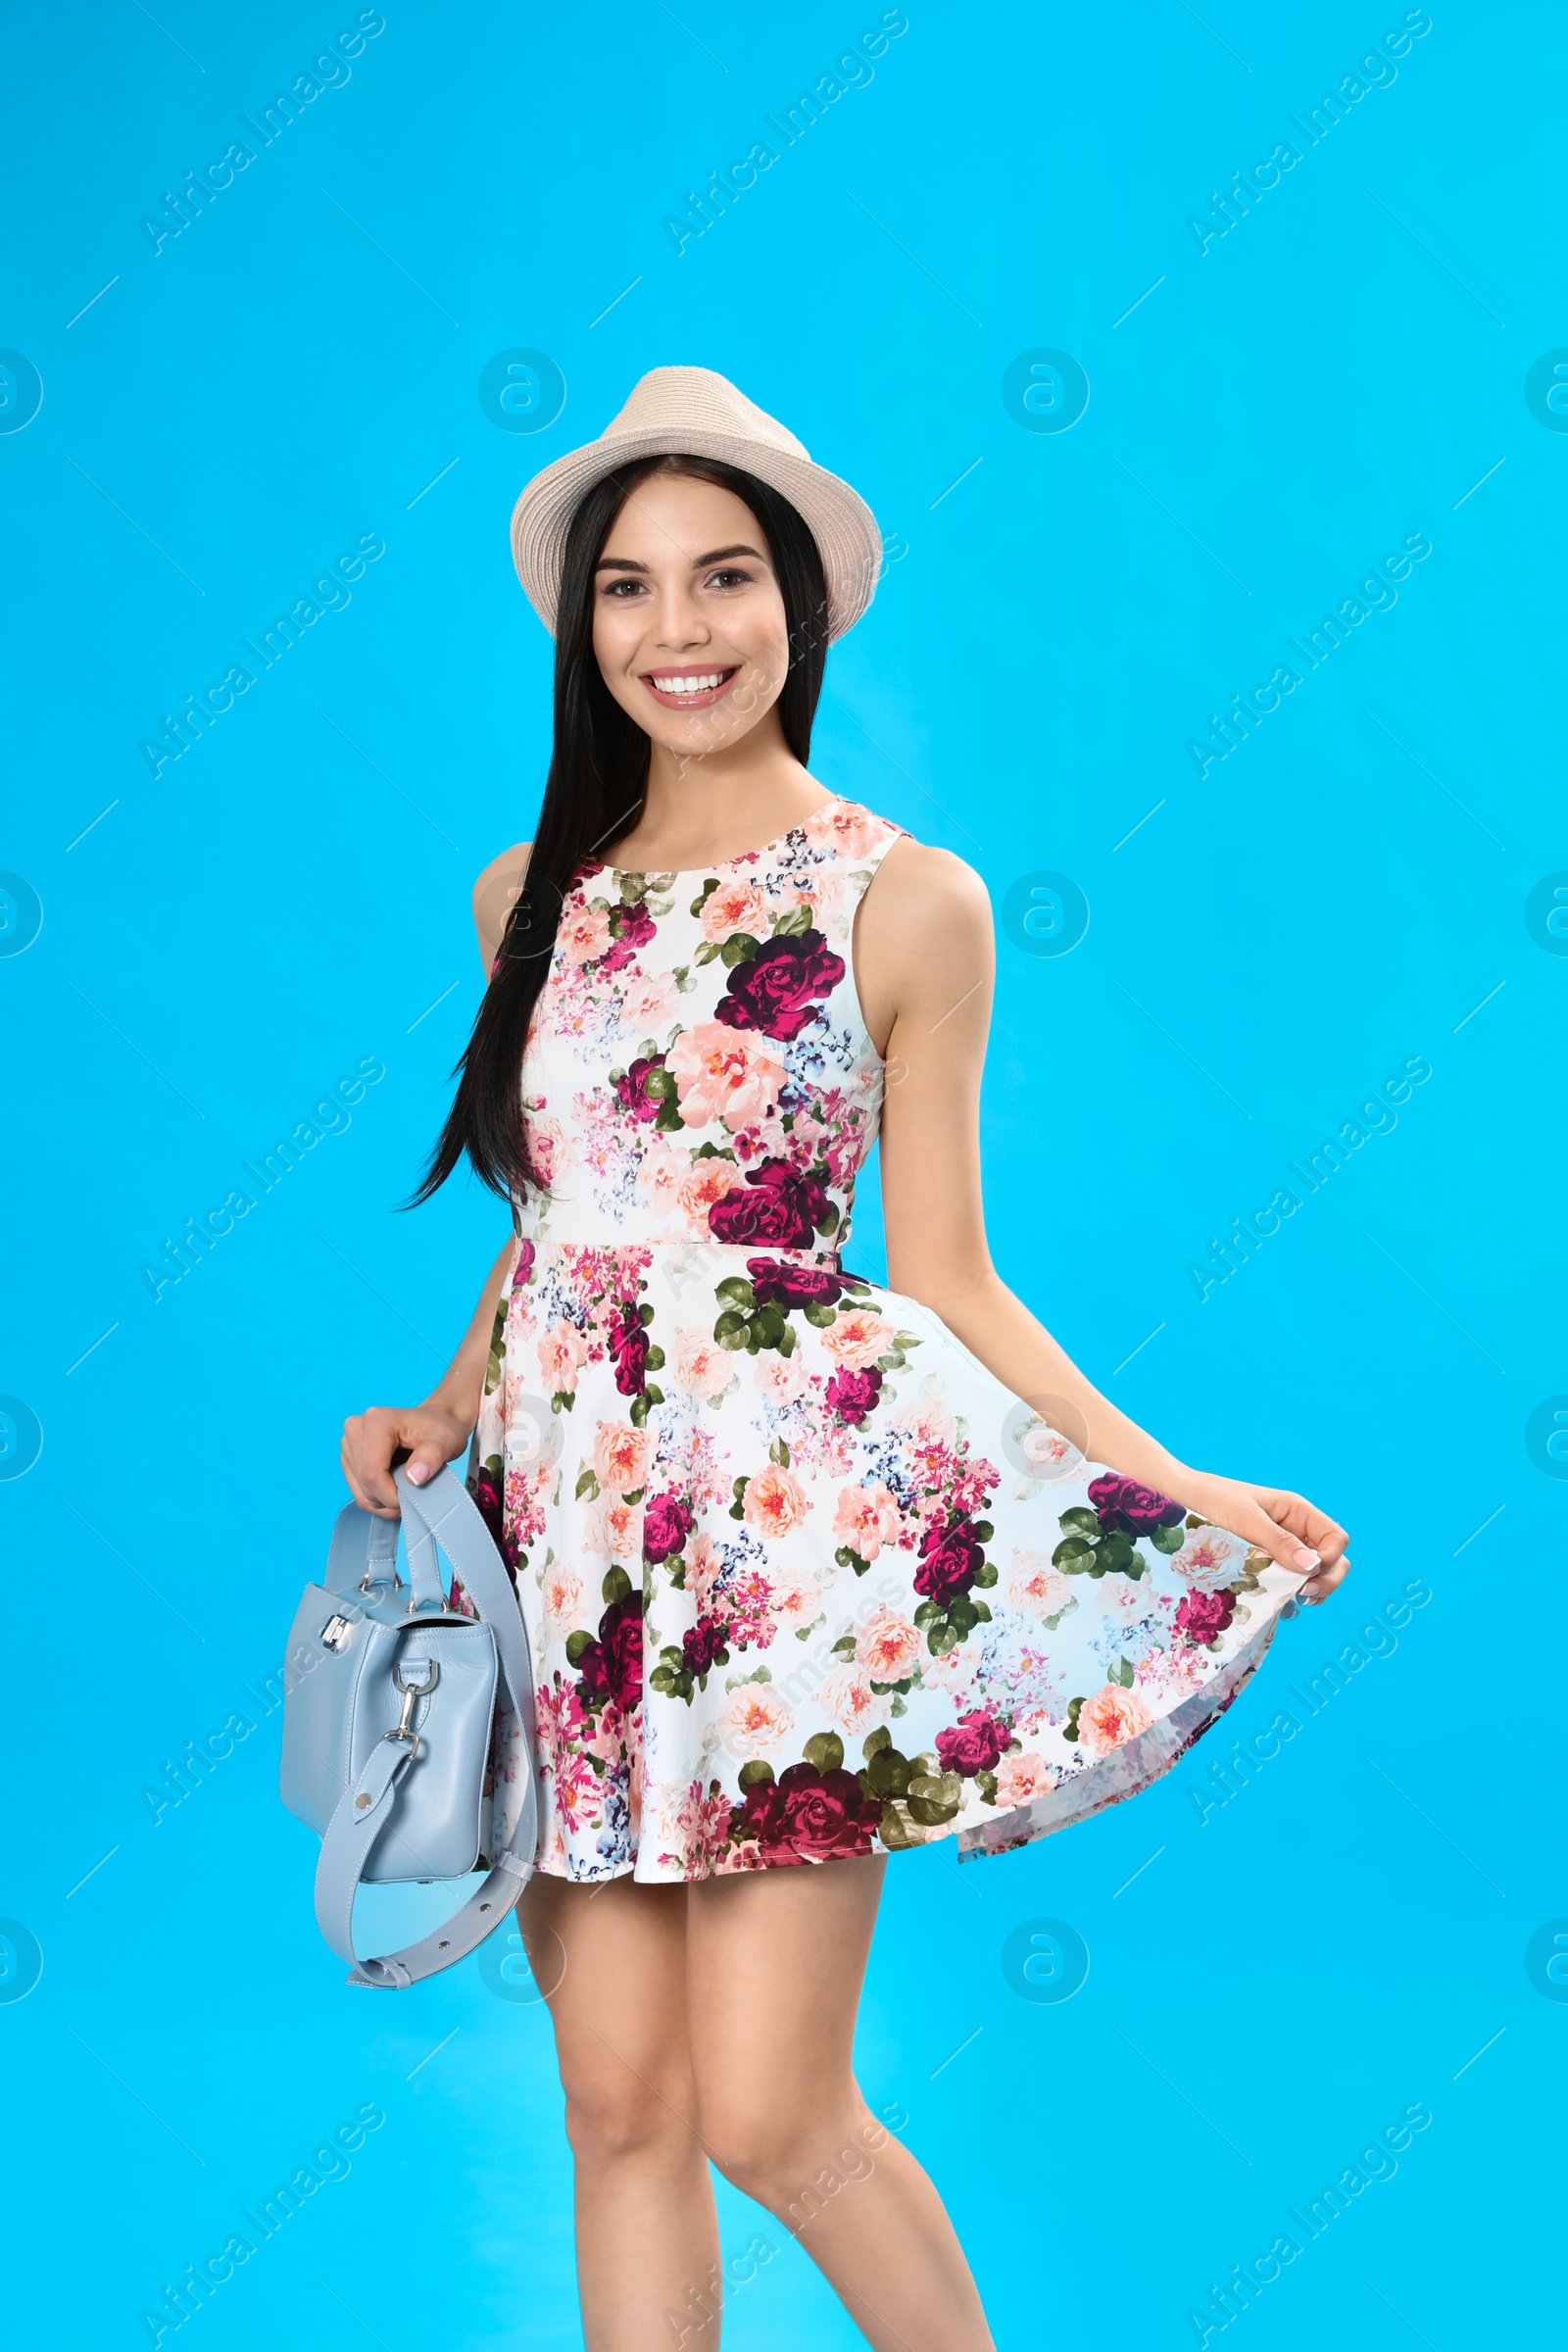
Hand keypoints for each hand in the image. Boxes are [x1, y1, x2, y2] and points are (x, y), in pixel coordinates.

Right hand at [341, 1402, 472, 1518]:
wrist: (437, 1421)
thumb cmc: (441, 1429)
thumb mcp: (447, 1440)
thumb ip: (432, 1456)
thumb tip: (414, 1477)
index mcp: (376, 1421)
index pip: (372, 1473)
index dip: (391, 1494)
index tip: (413, 1497)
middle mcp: (356, 1428)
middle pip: (364, 1483)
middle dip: (388, 1499)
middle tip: (413, 1496)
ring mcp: (349, 1442)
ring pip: (360, 1490)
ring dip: (383, 1502)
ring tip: (406, 1492)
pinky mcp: (349, 1456)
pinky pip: (357, 1490)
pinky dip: (377, 1499)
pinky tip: (394, 1491)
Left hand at [1168, 1470, 1349, 1605]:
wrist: (1180, 1498)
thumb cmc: (1211, 1499)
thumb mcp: (1245, 1518)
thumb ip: (1278, 1541)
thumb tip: (1312, 1566)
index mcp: (1296, 1511)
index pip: (1335, 1538)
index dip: (1330, 1558)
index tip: (1306, 1573)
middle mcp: (1294, 1530)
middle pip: (1332, 1559)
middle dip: (1325, 1579)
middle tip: (1302, 1594)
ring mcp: (1281, 1548)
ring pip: (1314, 1574)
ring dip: (1310, 1589)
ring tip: (1293, 1600)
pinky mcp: (1264, 1563)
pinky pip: (1288, 1580)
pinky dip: (1290, 1593)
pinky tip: (1278, 1602)